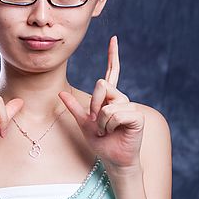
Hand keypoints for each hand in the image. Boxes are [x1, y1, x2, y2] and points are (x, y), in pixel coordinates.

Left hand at [58, 35, 143, 172]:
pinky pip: (117, 114)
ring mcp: (131, 106)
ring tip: (108, 131)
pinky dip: (111, 126)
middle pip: (102, 86)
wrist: (113, 160)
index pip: (111, 73)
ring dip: (102, 122)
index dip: (113, 56)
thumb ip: (74, 108)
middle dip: (94, 106)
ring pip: (108, 104)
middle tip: (98, 123)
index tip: (114, 38)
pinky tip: (116, 132)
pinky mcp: (137, 116)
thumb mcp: (84, 123)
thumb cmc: (102, 143)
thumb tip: (61, 93)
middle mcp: (122, 98)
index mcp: (110, 98)